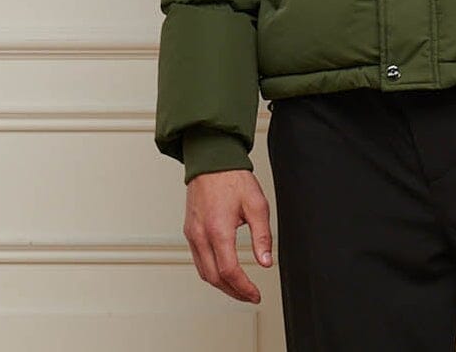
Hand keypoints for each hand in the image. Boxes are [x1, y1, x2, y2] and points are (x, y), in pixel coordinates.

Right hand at [183, 169, 272, 303]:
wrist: (212, 160)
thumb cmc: (233, 178)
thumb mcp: (257, 204)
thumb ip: (262, 236)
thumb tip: (266, 261)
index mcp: (218, 230)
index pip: (229, 271)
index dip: (243, 288)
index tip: (255, 294)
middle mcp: (201, 235)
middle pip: (214, 278)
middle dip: (233, 292)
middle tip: (250, 295)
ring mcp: (192, 234)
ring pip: (203, 272)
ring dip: (221, 285)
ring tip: (239, 288)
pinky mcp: (190, 231)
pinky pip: (198, 260)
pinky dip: (211, 272)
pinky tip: (224, 272)